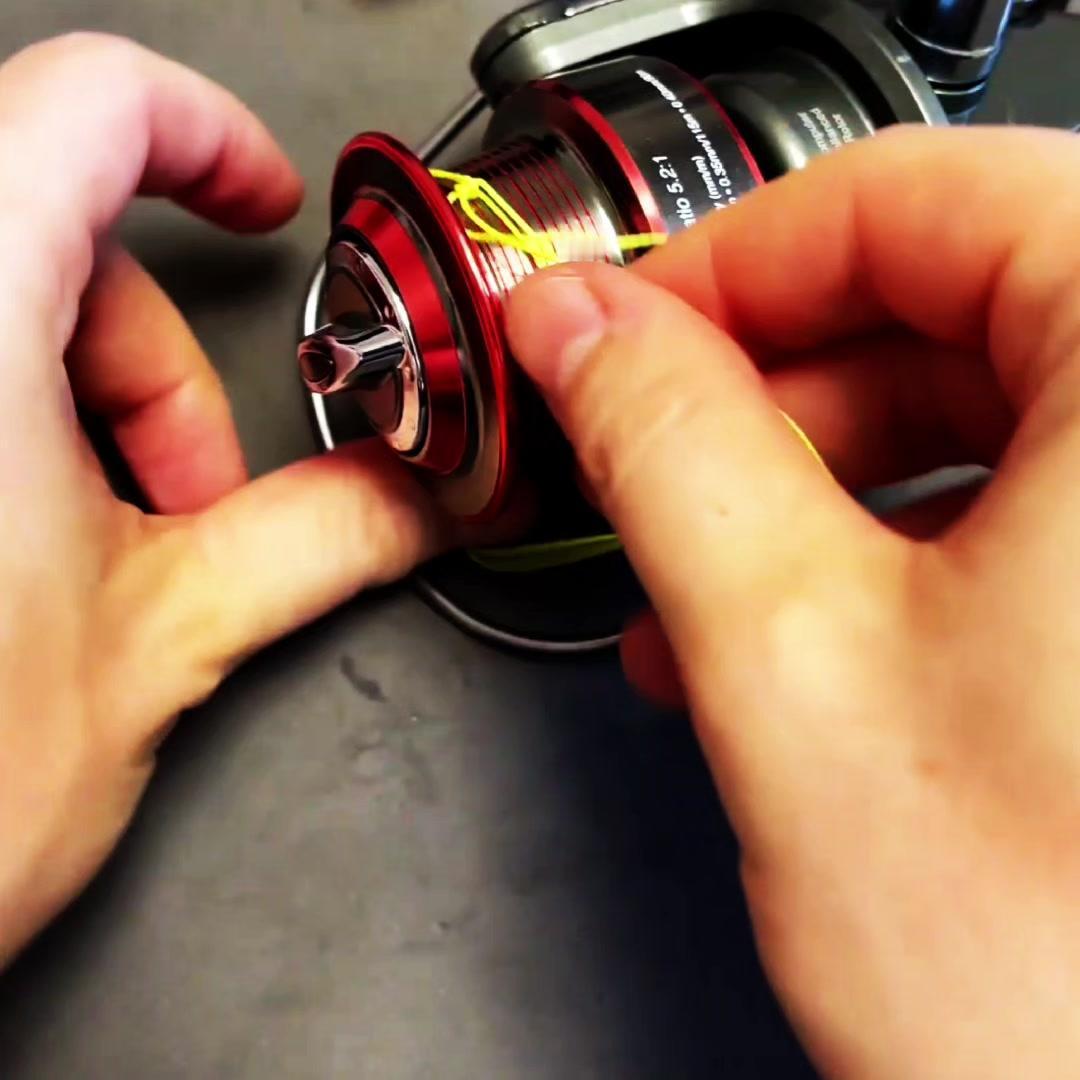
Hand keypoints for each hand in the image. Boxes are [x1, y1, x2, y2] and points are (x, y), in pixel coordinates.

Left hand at [0, 34, 460, 964]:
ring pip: (0, 299)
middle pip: (51, 227)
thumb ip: (316, 539)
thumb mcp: (163, 638)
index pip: (87, 102)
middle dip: (150, 361)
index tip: (257, 201)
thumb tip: (416, 500)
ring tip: (107, 539)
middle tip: (190, 490)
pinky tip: (32, 533)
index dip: (202, 133)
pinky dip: (17, 419)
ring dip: (83, 404)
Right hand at [507, 126, 1079, 1078]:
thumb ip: (665, 452)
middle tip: (637, 456)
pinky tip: (788, 626)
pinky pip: (1020, 499)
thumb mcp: (794, 659)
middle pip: (943, 296)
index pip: (915, 194)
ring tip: (695, 584)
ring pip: (972, 406)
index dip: (731, 261)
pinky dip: (884, 542)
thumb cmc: (1066, 984)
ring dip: (805, 483)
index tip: (619, 333)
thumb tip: (580, 330)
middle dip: (758, 389)